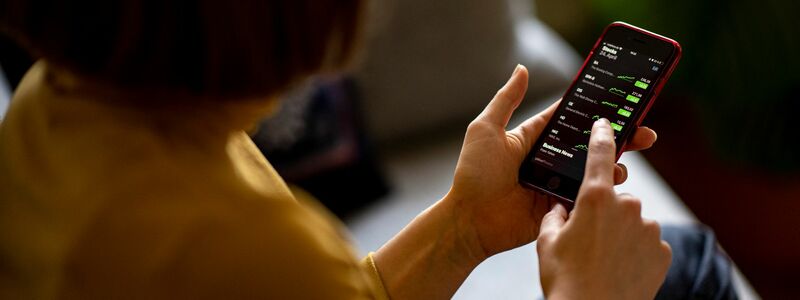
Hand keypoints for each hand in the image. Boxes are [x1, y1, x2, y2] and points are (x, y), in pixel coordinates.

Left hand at [445, 65, 657, 258]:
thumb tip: (522, 68)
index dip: (595, 111)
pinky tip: (615, 185)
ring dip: (615, 165)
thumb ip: (506, 99)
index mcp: (534, 139)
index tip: (623, 102)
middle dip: (619, 138)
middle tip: (644, 134)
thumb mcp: (486, 129)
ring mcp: (556, 184)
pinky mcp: (560, 207)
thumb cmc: (473, 174)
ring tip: (625, 162)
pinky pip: (587, 197)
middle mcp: (549, 160)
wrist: (470, 220)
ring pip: (594, 171)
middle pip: (590, 145)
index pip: (571, 120)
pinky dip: (603, 191)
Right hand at [536, 119, 671, 299]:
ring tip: (601, 259)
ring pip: (632, 221)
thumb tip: (561, 209)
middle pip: (616, 197)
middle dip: (604, 212)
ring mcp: (648, 229)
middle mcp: (627, 207)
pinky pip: (646, 242)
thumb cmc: (566, 280)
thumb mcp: (546, 242)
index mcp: (595, 198)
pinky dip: (635, 251)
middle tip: (586, 239)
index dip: (602, 135)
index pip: (600, 153)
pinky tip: (619, 268)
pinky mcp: (662, 251)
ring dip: (620, 233)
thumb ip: (554, 216)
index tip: (606, 123)